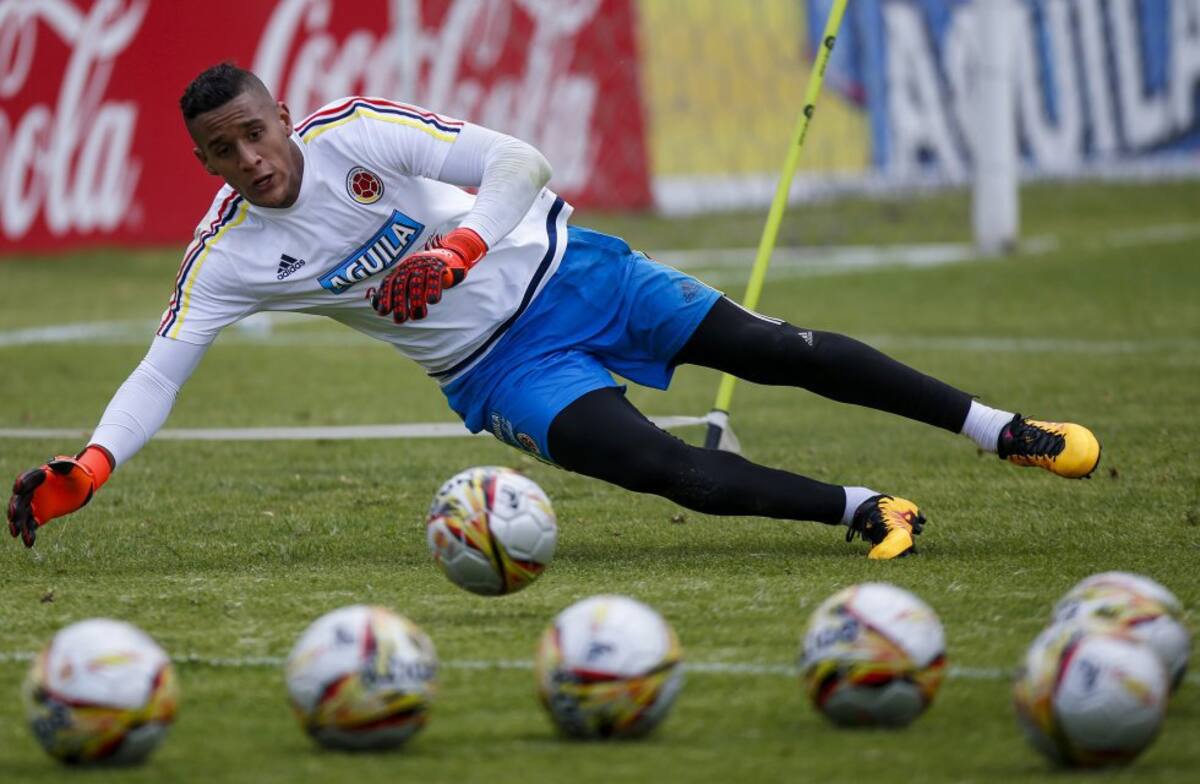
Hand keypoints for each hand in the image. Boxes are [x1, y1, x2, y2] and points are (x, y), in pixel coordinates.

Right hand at [7, 445, 112, 546]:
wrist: (81, 488)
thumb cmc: (78, 476)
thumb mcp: (76, 470)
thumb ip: (68, 466)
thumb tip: (59, 463)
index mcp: (39, 476)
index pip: (28, 478)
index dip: (22, 482)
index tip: (18, 488)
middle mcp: (32, 490)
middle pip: (19, 499)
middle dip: (14, 507)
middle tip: (12, 515)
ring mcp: (34, 503)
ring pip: (22, 515)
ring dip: (18, 524)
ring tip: (16, 534)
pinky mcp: (40, 515)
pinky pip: (31, 525)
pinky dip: (29, 534)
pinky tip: (29, 543)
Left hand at [369, 228, 487, 322]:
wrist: (445, 255)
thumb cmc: (422, 273)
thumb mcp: (407, 280)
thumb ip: (394, 292)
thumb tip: (376, 307)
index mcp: (400, 270)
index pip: (389, 283)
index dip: (385, 297)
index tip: (383, 313)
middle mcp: (409, 266)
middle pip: (401, 284)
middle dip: (399, 303)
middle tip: (400, 320)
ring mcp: (423, 265)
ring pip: (416, 283)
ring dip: (416, 301)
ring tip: (417, 317)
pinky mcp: (438, 266)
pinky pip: (433, 277)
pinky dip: (432, 289)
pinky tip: (432, 302)